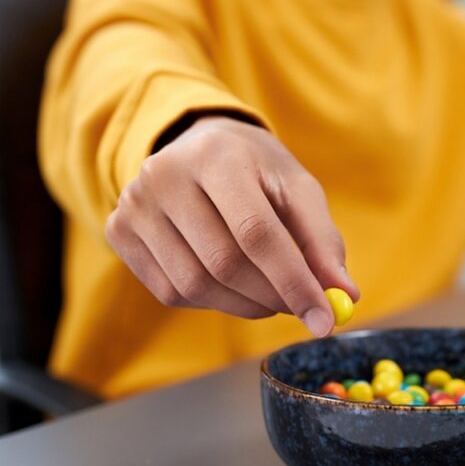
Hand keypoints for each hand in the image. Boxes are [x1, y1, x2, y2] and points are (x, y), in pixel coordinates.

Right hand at [105, 116, 358, 336]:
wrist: (198, 145)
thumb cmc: (257, 171)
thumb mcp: (298, 190)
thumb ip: (322, 242)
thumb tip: (345, 295)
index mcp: (217, 156)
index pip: (256, 233)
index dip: (293, 282)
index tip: (325, 320)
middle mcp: (164, 176)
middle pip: (224, 263)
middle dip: (273, 296)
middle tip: (304, 308)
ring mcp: (133, 205)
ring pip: (194, 285)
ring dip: (245, 304)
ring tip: (272, 293)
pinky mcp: (118, 232)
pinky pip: (171, 291)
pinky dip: (213, 301)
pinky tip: (234, 283)